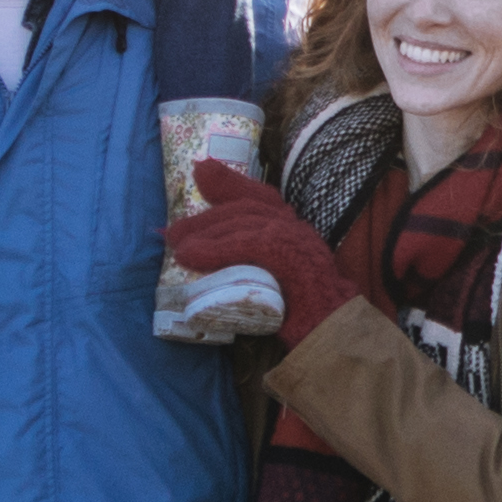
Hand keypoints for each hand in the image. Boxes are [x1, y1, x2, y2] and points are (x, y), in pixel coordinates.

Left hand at [164, 157, 349, 329]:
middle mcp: (296, 229)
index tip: (201, 171)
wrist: (328, 329)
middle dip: (206, 219)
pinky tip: (193, 256)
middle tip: (173, 233)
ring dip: (207, 235)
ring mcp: (297, 240)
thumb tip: (203, 254)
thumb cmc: (299, 313)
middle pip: (246, 210)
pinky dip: (218, 248)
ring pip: (245, 224)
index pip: (261, 197)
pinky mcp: (292, 256)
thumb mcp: (268, 280)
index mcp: (293, 230)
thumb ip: (245, 260)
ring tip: (179, 248)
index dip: (230, 183)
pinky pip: (249, 244)